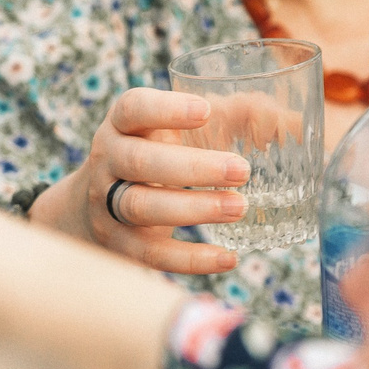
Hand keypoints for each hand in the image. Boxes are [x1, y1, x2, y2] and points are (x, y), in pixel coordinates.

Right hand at [26, 86, 246, 272]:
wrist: (91, 207)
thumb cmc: (151, 157)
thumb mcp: (166, 133)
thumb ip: (215, 123)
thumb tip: (278, 120)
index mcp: (121, 126)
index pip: (132, 108)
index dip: (165, 109)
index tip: (205, 111)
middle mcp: (107, 161)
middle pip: (139, 162)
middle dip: (192, 167)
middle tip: (242, 170)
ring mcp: (107, 205)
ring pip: (142, 207)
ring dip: (193, 209)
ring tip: (240, 207)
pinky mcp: (118, 245)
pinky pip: (152, 255)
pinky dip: (191, 259)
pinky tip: (228, 258)